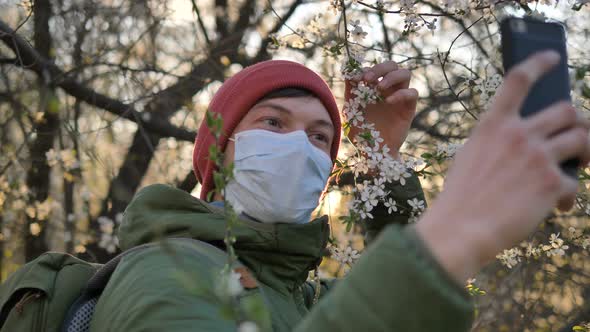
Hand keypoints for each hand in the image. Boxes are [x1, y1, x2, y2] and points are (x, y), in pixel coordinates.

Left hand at [345, 61, 417, 156]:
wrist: (373, 152)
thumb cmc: (361, 132)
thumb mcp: (351, 111)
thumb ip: (351, 92)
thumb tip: (348, 72)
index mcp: (373, 88)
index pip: (374, 69)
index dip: (365, 69)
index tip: (356, 78)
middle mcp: (388, 90)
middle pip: (392, 65)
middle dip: (380, 68)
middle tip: (368, 79)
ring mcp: (399, 97)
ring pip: (405, 73)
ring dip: (391, 77)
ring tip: (379, 88)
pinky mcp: (409, 108)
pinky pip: (413, 93)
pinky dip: (401, 93)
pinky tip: (388, 102)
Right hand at [414, 51, 589, 283]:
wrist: (462, 230)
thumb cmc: (463, 197)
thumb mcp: (473, 157)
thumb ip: (500, 141)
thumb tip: (537, 139)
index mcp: (493, 125)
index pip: (518, 80)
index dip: (538, 63)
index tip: (552, 58)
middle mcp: (517, 134)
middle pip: (567, 110)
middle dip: (579, 123)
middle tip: (579, 136)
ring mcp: (537, 156)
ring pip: (581, 139)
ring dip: (585, 153)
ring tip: (580, 166)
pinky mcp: (552, 183)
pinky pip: (575, 182)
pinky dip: (568, 196)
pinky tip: (557, 208)